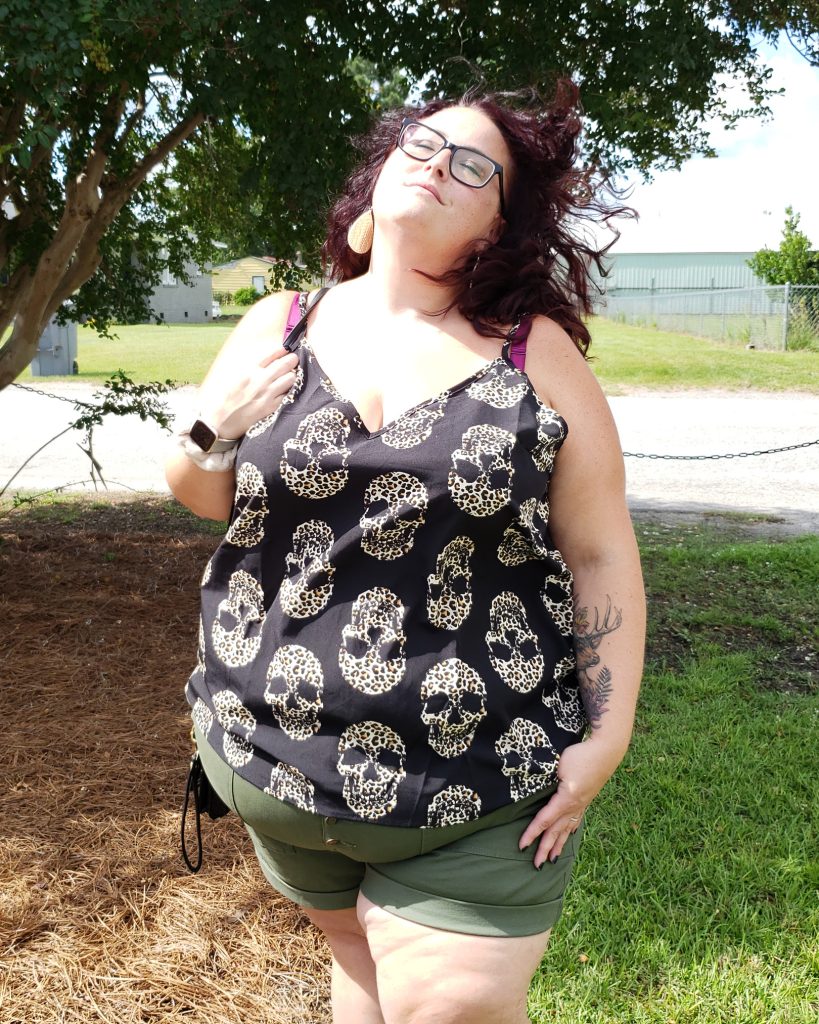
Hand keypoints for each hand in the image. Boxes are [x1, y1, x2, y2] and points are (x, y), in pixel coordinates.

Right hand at [197, 347, 299, 440]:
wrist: (221, 421)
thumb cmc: (227, 400)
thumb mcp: (236, 378)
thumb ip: (251, 370)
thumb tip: (268, 362)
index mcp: (249, 371)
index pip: (271, 356)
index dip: (282, 351)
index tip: (287, 349)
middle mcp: (259, 380)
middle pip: (285, 364)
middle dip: (292, 360)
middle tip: (294, 361)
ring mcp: (267, 393)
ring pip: (290, 378)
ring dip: (292, 376)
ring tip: (289, 378)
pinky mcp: (271, 407)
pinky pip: (288, 394)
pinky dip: (289, 391)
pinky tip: (286, 391)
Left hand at [518, 737, 623, 867]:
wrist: (606, 750)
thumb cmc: (581, 755)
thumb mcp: (559, 766)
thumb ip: (548, 781)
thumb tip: (537, 790)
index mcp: (566, 799)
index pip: (544, 820)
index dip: (532, 833)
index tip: (521, 845)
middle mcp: (575, 806)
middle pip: (556, 831)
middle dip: (545, 848)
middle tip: (536, 865)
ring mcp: (582, 804)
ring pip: (567, 829)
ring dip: (558, 844)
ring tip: (552, 859)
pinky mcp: (587, 798)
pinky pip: (576, 820)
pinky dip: (570, 831)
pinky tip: (568, 836)